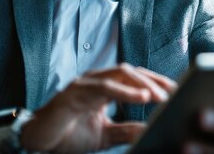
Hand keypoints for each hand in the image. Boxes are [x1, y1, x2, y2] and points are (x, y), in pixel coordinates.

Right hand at [20, 63, 176, 152]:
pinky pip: (104, 87)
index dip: (156, 82)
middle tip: (174, 92)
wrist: (37, 142)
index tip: (176, 91)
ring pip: (121, 74)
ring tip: (161, 96)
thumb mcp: (105, 135)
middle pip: (132, 71)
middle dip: (154, 81)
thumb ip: (127, 130)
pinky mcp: (75, 92)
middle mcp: (96, 79)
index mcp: (103, 86)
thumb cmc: (67, 135)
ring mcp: (85, 83)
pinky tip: (142, 98)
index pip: (135, 78)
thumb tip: (152, 128)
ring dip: (143, 84)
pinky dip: (125, 91)